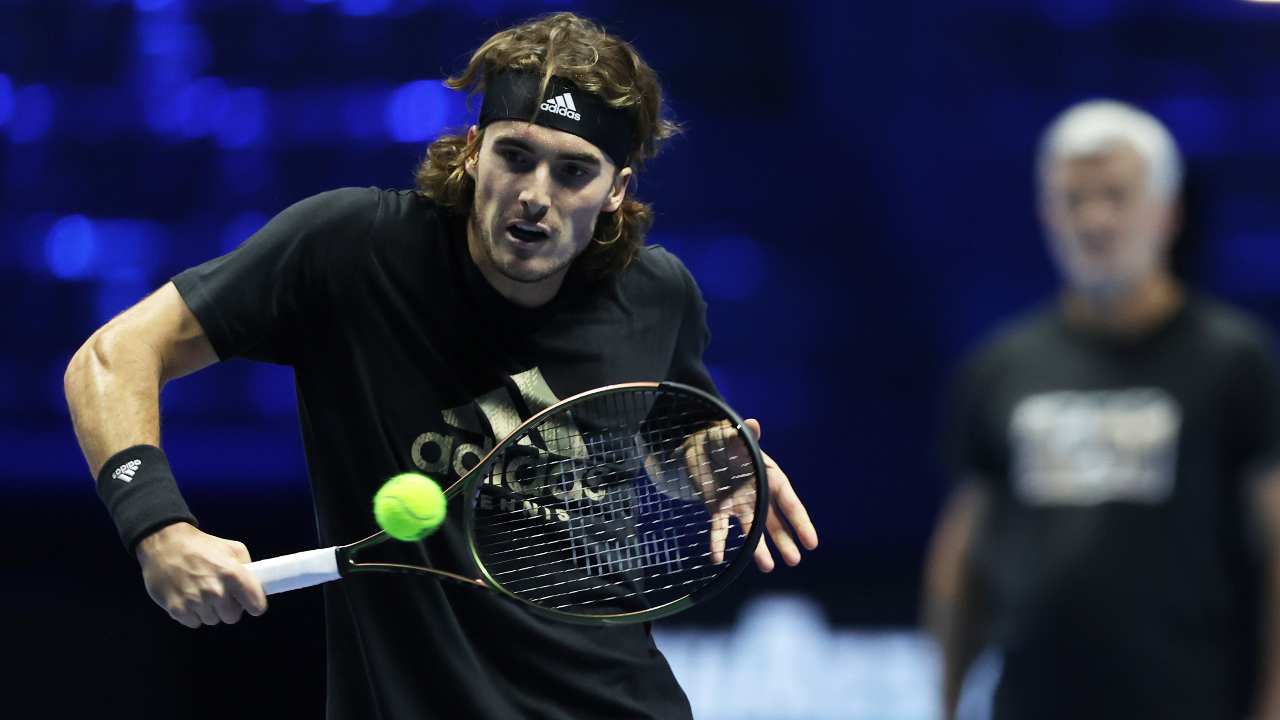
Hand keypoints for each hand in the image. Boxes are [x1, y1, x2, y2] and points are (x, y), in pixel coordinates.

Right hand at [135, 522, 267, 627]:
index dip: (254, 604)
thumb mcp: (232, 548)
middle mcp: (216, 591)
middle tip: (220, 595)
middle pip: (232, 617)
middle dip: (229, 608)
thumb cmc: (201, 545)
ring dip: (209, 611)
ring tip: (201, 592)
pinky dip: (192, 614)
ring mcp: (196, 602)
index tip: (248, 601)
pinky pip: (194, 623)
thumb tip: (255, 587)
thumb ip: (247, 567)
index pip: (256, 606)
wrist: (164, 544)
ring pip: (212, 620)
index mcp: (233, 574)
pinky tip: (188, 598)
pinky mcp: (178, 610)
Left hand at [687, 418, 817, 571]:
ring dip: (759, 550)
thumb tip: (754, 424)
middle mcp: (759, 496)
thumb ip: (747, 435)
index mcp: (771, 479)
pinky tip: (717, 559)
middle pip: (775, 523)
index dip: (801, 523)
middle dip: (785, 541)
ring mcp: (740, 505)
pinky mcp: (719, 509)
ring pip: (752, 531)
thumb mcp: (737, 436)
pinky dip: (718, 543)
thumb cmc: (727, 439)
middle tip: (794, 561)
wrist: (703, 444)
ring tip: (767, 567)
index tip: (812, 543)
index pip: (790, 503)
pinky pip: (720, 529)